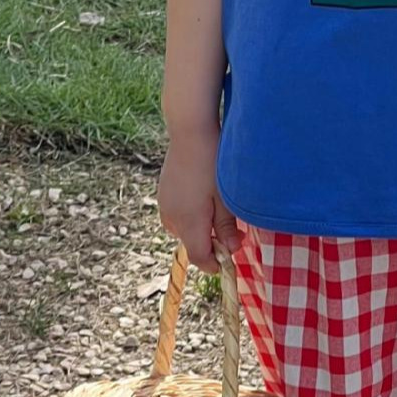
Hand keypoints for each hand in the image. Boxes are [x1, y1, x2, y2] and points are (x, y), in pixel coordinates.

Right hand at [156, 129, 243, 275]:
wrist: (191, 132)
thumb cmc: (213, 163)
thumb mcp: (226, 198)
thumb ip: (227, 227)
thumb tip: (231, 251)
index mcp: (188, 222)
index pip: (199, 257)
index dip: (215, 263)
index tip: (230, 257)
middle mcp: (171, 218)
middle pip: (192, 244)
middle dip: (210, 242)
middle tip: (233, 226)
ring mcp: (164, 206)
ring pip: (184, 230)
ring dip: (200, 227)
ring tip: (217, 206)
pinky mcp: (163, 194)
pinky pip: (177, 215)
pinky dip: (191, 215)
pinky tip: (203, 195)